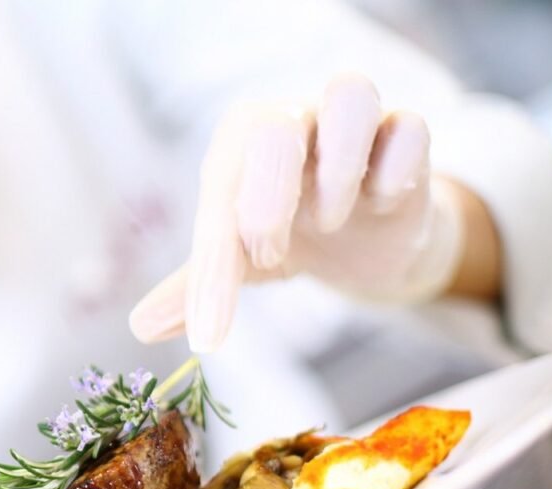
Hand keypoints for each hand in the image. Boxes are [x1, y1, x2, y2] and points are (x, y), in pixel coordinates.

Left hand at [129, 74, 465, 351]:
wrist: (366, 242)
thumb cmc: (290, 237)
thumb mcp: (240, 263)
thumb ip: (196, 286)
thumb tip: (140, 326)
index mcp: (241, 142)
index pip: (220, 189)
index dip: (213, 267)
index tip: (210, 332)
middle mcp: (295, 118)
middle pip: (273, 127)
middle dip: (266, 201)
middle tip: (266, 255)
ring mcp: (354, 122)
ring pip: (351, 94)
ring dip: (339, 171)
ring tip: (329, 222)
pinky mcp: (407, 136)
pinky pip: (410, 128)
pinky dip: (396, 171)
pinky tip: (383, 205)